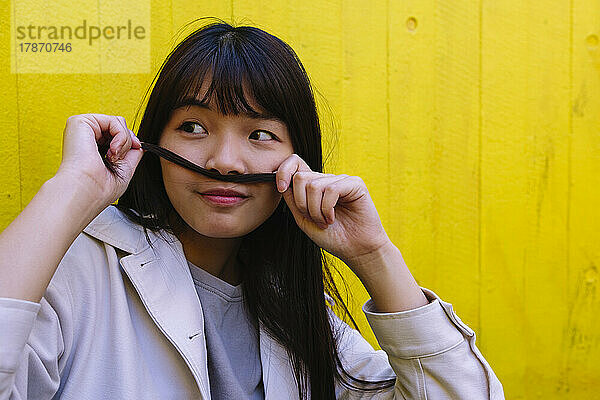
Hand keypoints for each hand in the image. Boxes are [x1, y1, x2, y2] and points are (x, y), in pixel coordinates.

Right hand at [56, 114, 144, 204]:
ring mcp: (81, 128)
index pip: (117, 134)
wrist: (87, 192)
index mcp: (92, 147)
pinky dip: (121, 136)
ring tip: (113, 157)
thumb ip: (131, 152)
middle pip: (119, 125)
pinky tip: (112, 151)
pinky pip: (114, 121)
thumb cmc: (101, 188)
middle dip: (128, 142)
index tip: (136, 149)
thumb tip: (139, 143)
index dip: (130, 141)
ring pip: (118, 122)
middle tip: (118, 159)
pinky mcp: (80, 122)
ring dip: (124, 142)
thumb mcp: (124, 168)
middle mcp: (85, 136)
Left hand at [275, 154, 391, 276]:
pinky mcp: (355, 184)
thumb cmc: (332, 237)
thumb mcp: (304, 220)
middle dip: (302, 203)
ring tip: (325, 222)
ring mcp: (341, 180)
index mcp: (314, 186)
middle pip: (301, 177)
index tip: (280, 188)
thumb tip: (282, 183)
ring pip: (314, 185)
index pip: (295, 164)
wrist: (355, 250)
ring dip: (315, 210)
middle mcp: (327, 180)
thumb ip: (293, 201)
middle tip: (313, 219)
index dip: (284, 171)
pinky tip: (332, 218)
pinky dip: (327, 208)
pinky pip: (332, 189)